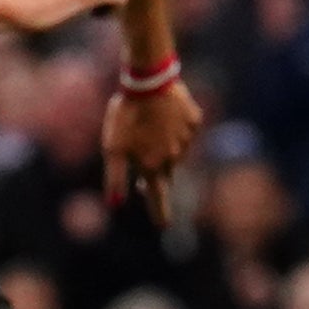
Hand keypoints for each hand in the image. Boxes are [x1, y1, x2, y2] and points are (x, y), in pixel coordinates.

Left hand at [100, 73, 201, 218]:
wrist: (148, 82)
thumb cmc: (126, 116)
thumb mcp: (114, 149)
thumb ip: (116, 179)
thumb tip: (115, 206)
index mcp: (153, 166)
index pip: (157, 197)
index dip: (160, 213)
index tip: (163, 226)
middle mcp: (174, 157)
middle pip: (165, 172)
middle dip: (155, 172)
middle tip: (141, 163)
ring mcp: (187, 139)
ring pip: (176, 149)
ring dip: (164, 145)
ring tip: (148, 126)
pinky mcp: (194, 120)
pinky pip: (185, 128)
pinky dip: (175, 125)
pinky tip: (163, 113)